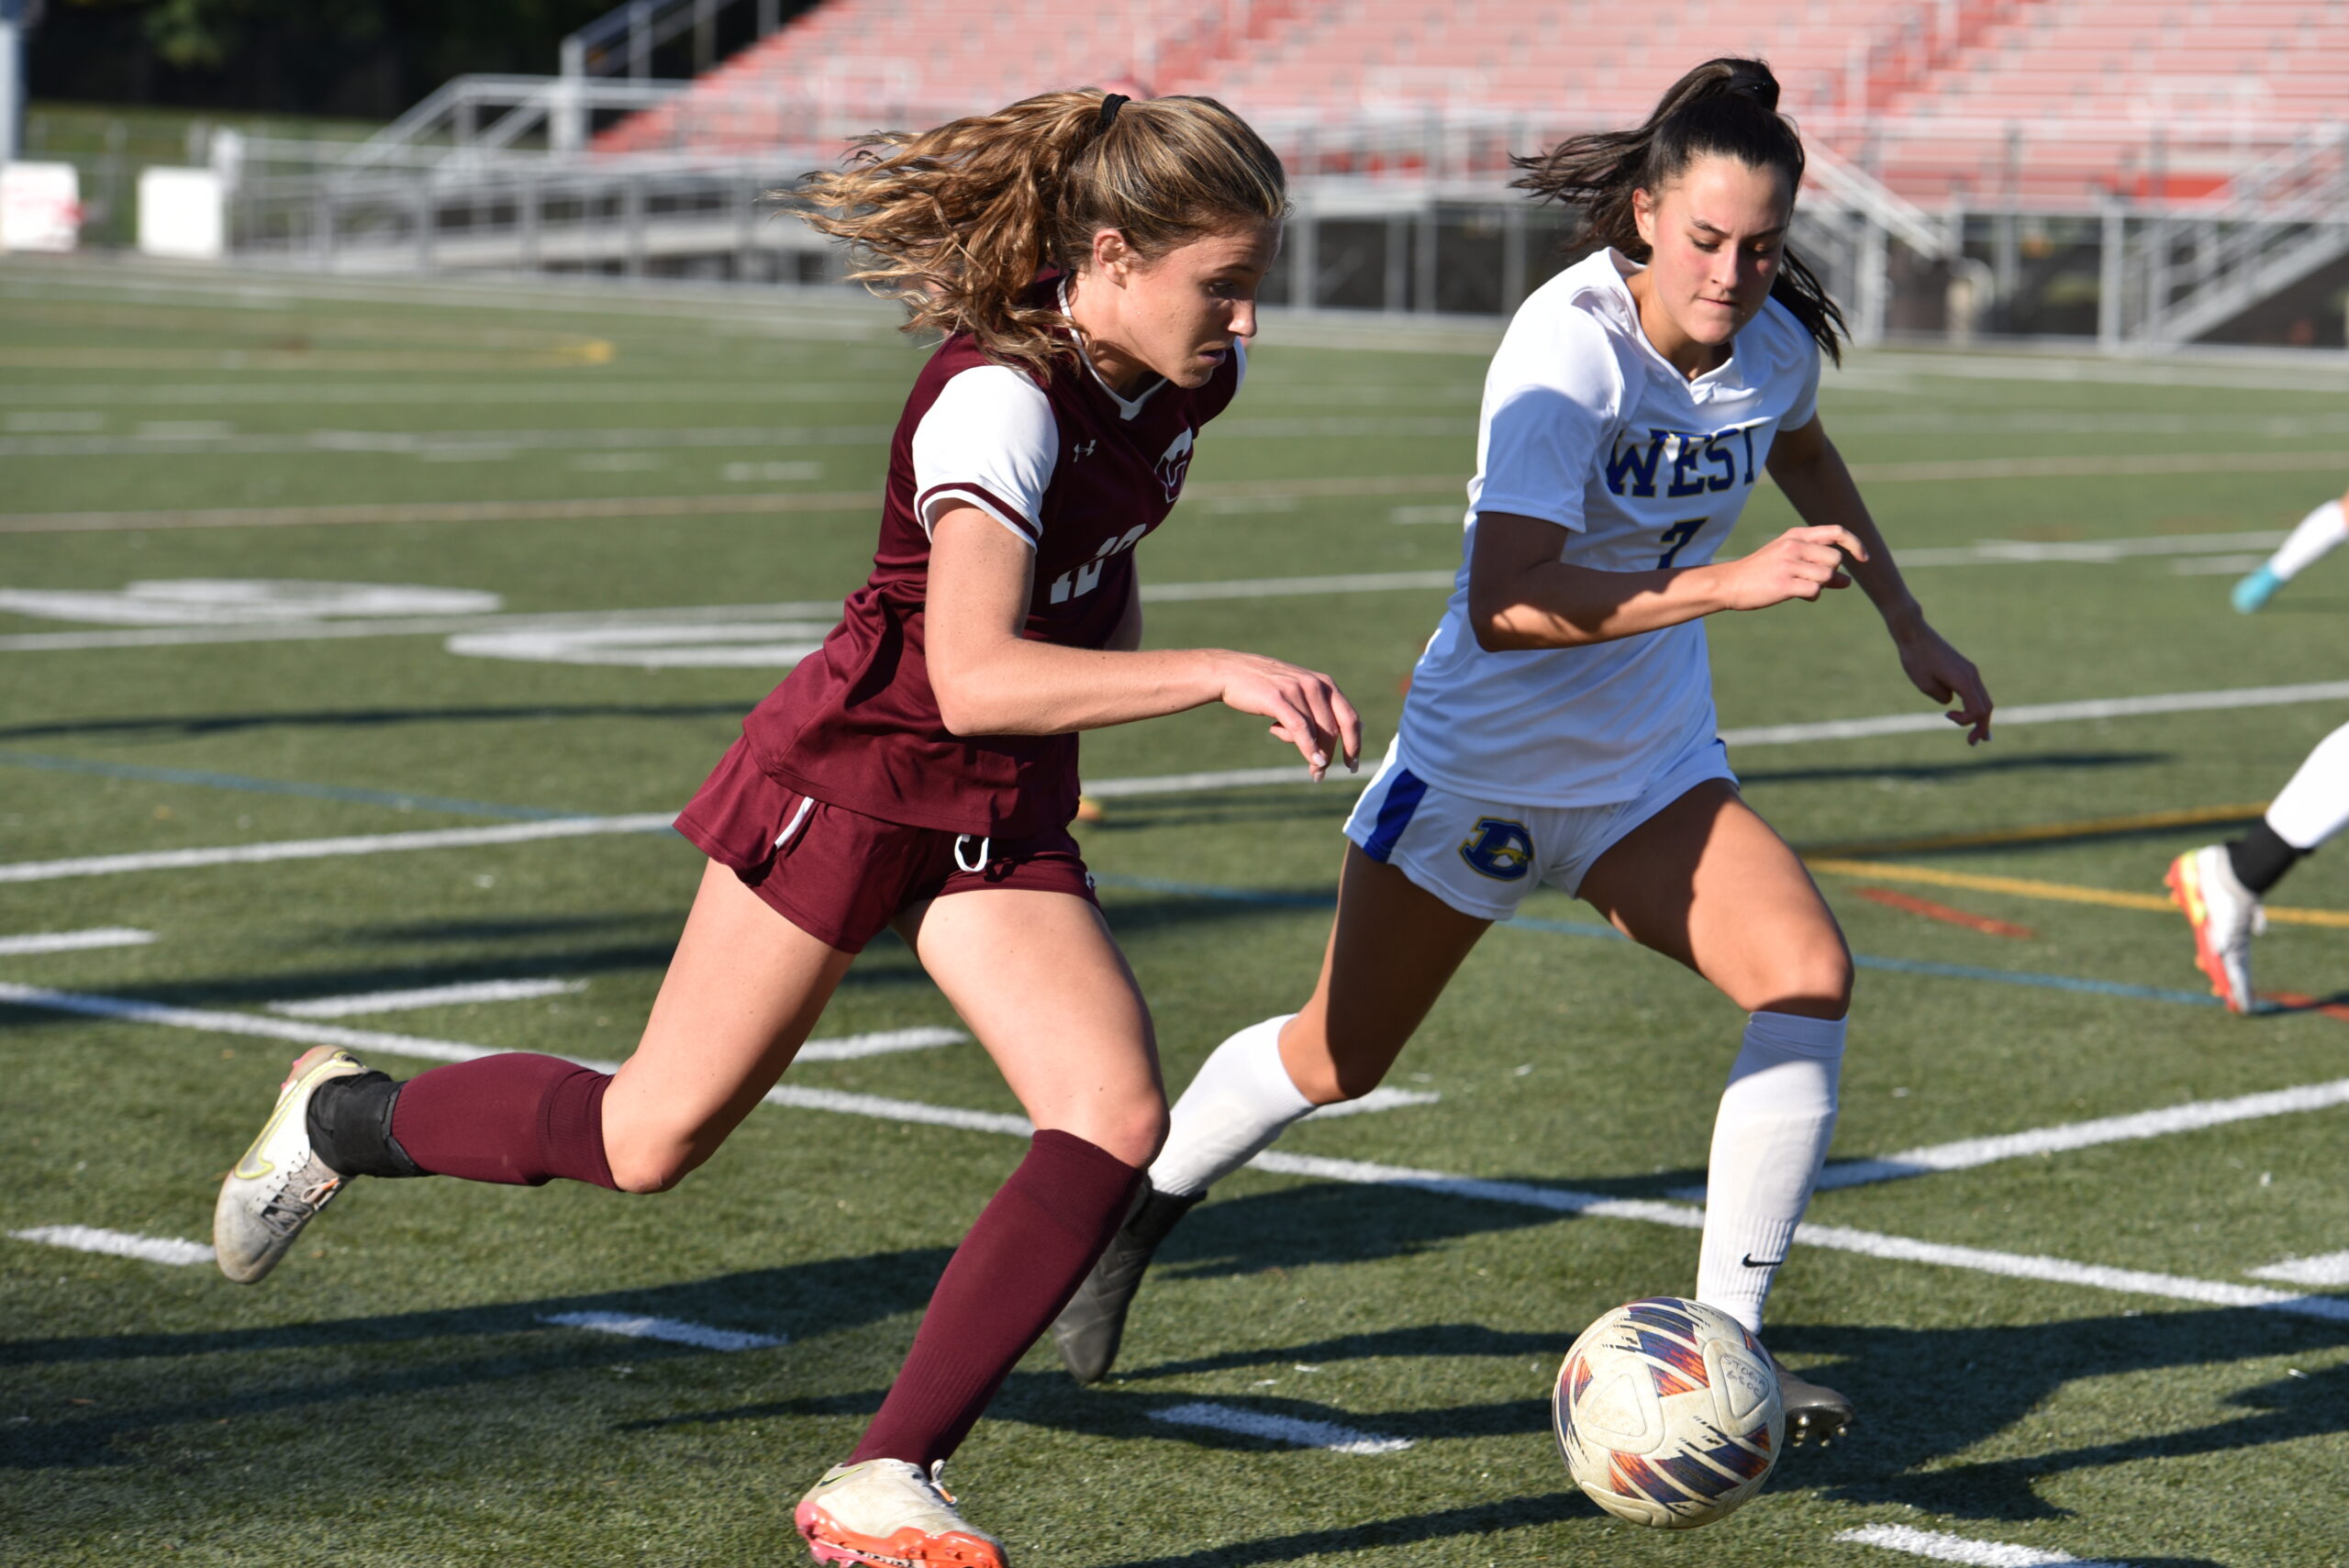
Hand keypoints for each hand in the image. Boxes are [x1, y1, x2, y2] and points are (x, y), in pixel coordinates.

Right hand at [1214, 652, 1361, 780]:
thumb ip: (1313, 712)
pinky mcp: (1279, 698)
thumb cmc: (1264, 688)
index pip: (1350, 717)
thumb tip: (1327, 746)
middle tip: (1323, 774)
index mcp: (1325, 683)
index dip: (1354, 743)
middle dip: (1334, 755)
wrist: (1229, 672)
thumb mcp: (1296, 694)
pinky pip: (1300, 728)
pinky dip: (1309, 747)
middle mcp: (1315, 685)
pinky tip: (1313, 761)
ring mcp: (1297, 690)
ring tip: (1314, 772)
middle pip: (1335, 728)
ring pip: (1318, 731)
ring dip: (1318, 757)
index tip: (1352, 764)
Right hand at [1712, 525, 1864, 610]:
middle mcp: (1794, 546)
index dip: (1855, 545)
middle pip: (1836, 558)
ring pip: (1827, 575)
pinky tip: (1799, 595)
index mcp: (1796, 535)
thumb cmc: (1762, 573)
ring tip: (1804, 587)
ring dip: (1821, 585)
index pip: (1837, 532)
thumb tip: (1848, 582)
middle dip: (1832, 572)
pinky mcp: (1783, 583)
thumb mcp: (1790, 562)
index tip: (1864, 559)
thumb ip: (1819, 567)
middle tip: (1815, 579)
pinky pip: (1815, 590)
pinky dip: (1813, 595)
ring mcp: (1788, 564)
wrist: (1730, 583)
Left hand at [1893, 619, 1992, 744]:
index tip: (1946, 716)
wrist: (1914, 634)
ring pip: (1984, 698)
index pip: (1977, 710)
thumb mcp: (1925, 684)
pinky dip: (1976, 705)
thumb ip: (1942, 697)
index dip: (1967, 722)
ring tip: (1980, 735)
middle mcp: (1972, 675)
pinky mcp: (1964, 668)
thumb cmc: (1916, 658)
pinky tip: (1971, 714)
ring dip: (1982, 717)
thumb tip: (1951, 702)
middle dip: (1982, 726)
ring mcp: (1970, 670)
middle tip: (1975, 743)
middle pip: (1987, 706)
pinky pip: (1976, 691)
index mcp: (1964, 680)